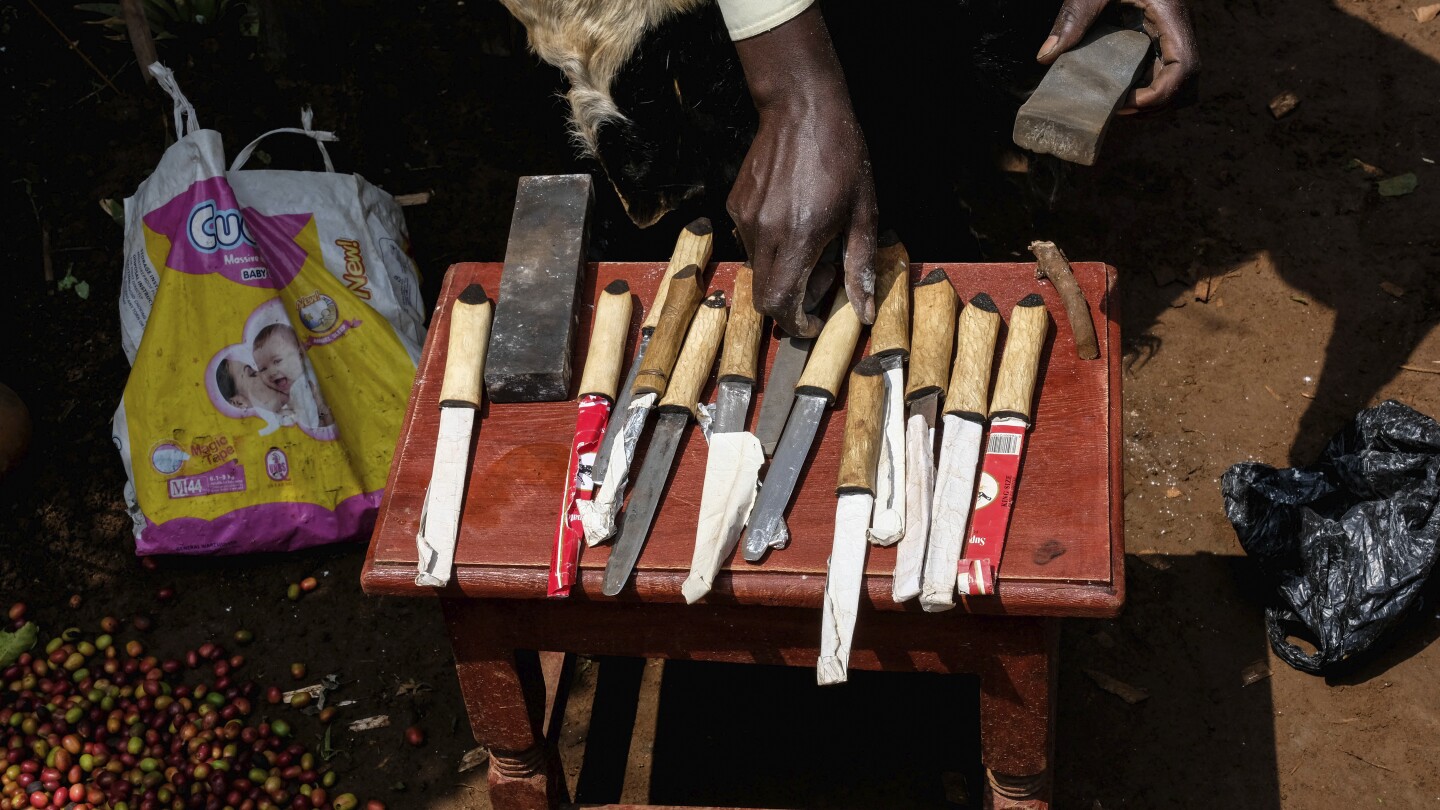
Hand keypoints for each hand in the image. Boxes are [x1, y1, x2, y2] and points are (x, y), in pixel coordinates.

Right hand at [727, 5, 876, 336]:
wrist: (801, 108)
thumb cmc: (841, 155)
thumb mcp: (864, 212)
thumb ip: (860, 265)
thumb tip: (862, 311)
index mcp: (799, 238)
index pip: (780, 305)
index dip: (796, 323)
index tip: (814, 321)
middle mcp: (764, 233)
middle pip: (764, 296)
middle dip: (793, 301)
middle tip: (822, 277)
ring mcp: (745, 219)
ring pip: (758, 270)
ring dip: (784, 271)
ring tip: (813, 242)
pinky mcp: (736, 205)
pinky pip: (750, 243)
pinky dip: (772, 247)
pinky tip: (794, 220)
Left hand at [1037, 0, 1198, 111]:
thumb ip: (1073, 18)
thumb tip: (1046, 56)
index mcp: (1170, 16)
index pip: (1184, 68)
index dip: (1160, 94)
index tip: (1126, 102)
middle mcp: (1177, 28)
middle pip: (1184, 82)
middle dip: (1155, 103)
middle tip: (1118, 110)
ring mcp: (1170, 34)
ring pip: (1176, 79)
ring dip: (1152, 99)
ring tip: (1118, 105)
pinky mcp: (1159, 36)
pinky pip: (1162, 69)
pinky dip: (1145, 86)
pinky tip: (1119, 90)